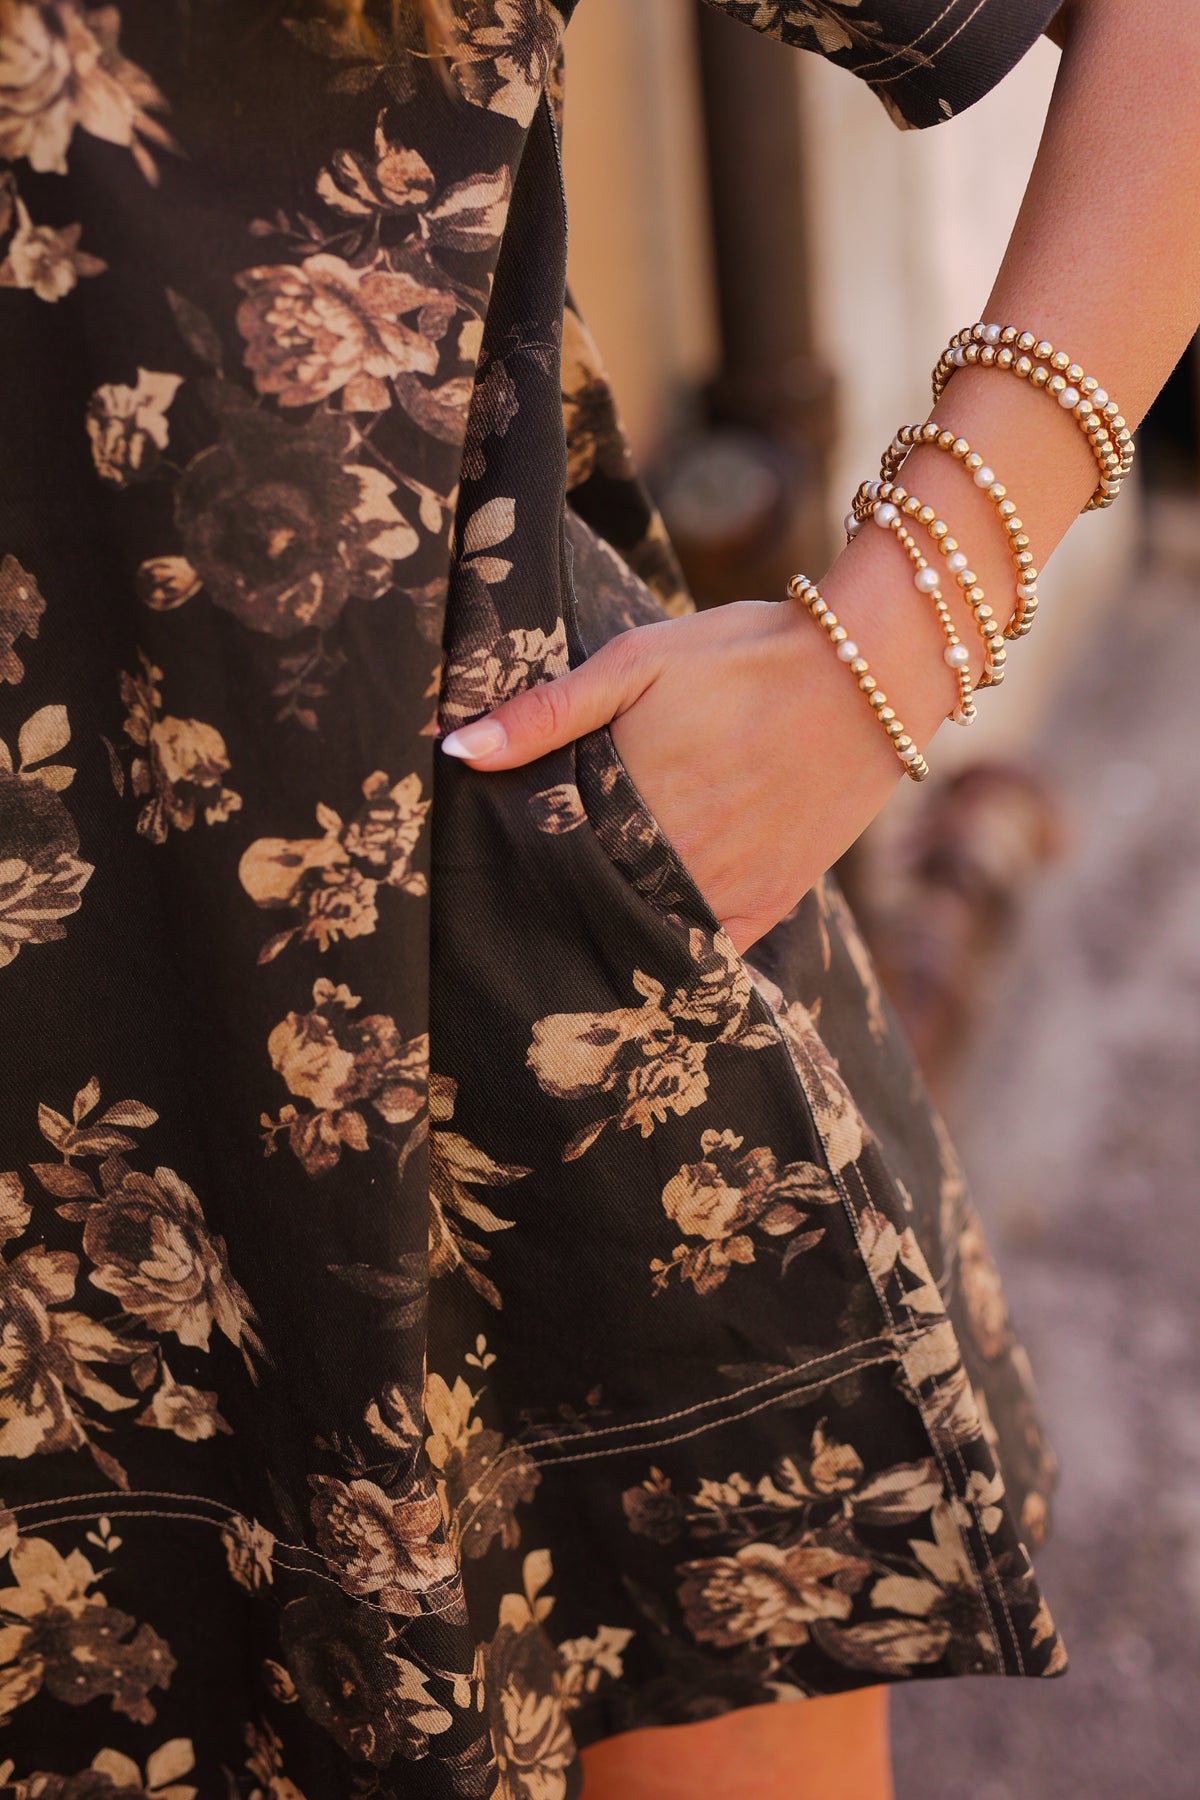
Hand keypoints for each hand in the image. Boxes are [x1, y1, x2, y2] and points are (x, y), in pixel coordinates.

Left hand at [439, 579, 944, 954]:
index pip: (549, 859)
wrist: (868, 669)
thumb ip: (546, 712)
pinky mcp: (772, 900)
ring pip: (647, 934)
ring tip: (581, 934)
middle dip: (560, 906)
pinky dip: (681, 956)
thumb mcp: (636, 660)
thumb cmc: (743, 653)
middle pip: (593, 904)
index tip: (493, 877)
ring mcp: (725, 885)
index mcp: (626, 799)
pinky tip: (654, 954)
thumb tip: (454, 750)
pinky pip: (714, 952)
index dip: (521, 868)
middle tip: (522, 918)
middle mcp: (670, 855)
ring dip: (615, 932)